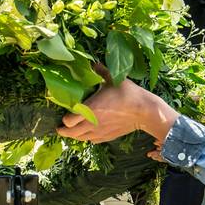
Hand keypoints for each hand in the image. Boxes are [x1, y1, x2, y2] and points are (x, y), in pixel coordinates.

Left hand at [58, 77, 177, 143]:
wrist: (144, 111)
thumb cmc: (128, 94)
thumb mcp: (113, 79)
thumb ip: (100, 71)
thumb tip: (92, 62)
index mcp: (91, 109)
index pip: (68, 121)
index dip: (64, 119)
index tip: (64, 113)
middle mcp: (92, 123)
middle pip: (70, 133)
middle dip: (63, 130)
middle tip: (61, 126)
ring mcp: (100, 132)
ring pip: (80, 139)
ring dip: (73, 136)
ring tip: (71, 130)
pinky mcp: (107, 137)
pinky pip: (92, 141)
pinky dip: (86, 138)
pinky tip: (88, 132)